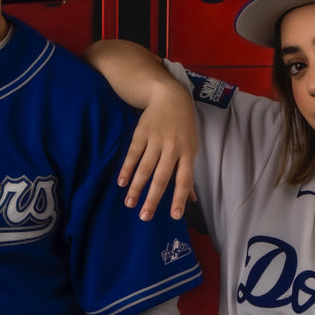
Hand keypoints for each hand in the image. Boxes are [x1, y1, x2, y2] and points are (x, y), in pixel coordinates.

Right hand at [117, 77, 196, 220]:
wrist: (170, 97)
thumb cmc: (183, 127)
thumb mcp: (191, 148)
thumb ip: (188, 174)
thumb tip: (192, 199)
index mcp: (188, 153)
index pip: (184, 180)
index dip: (179, 198)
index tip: (174, 216)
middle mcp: (173, 148)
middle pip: (161, 177)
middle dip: (152, 198)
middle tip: (145, 217)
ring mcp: (156, 140)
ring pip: (145, 168)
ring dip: (136, 187)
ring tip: (130, 204)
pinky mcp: (142, 133)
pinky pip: (133, 154)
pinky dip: (127, 169)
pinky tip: (121, 182)